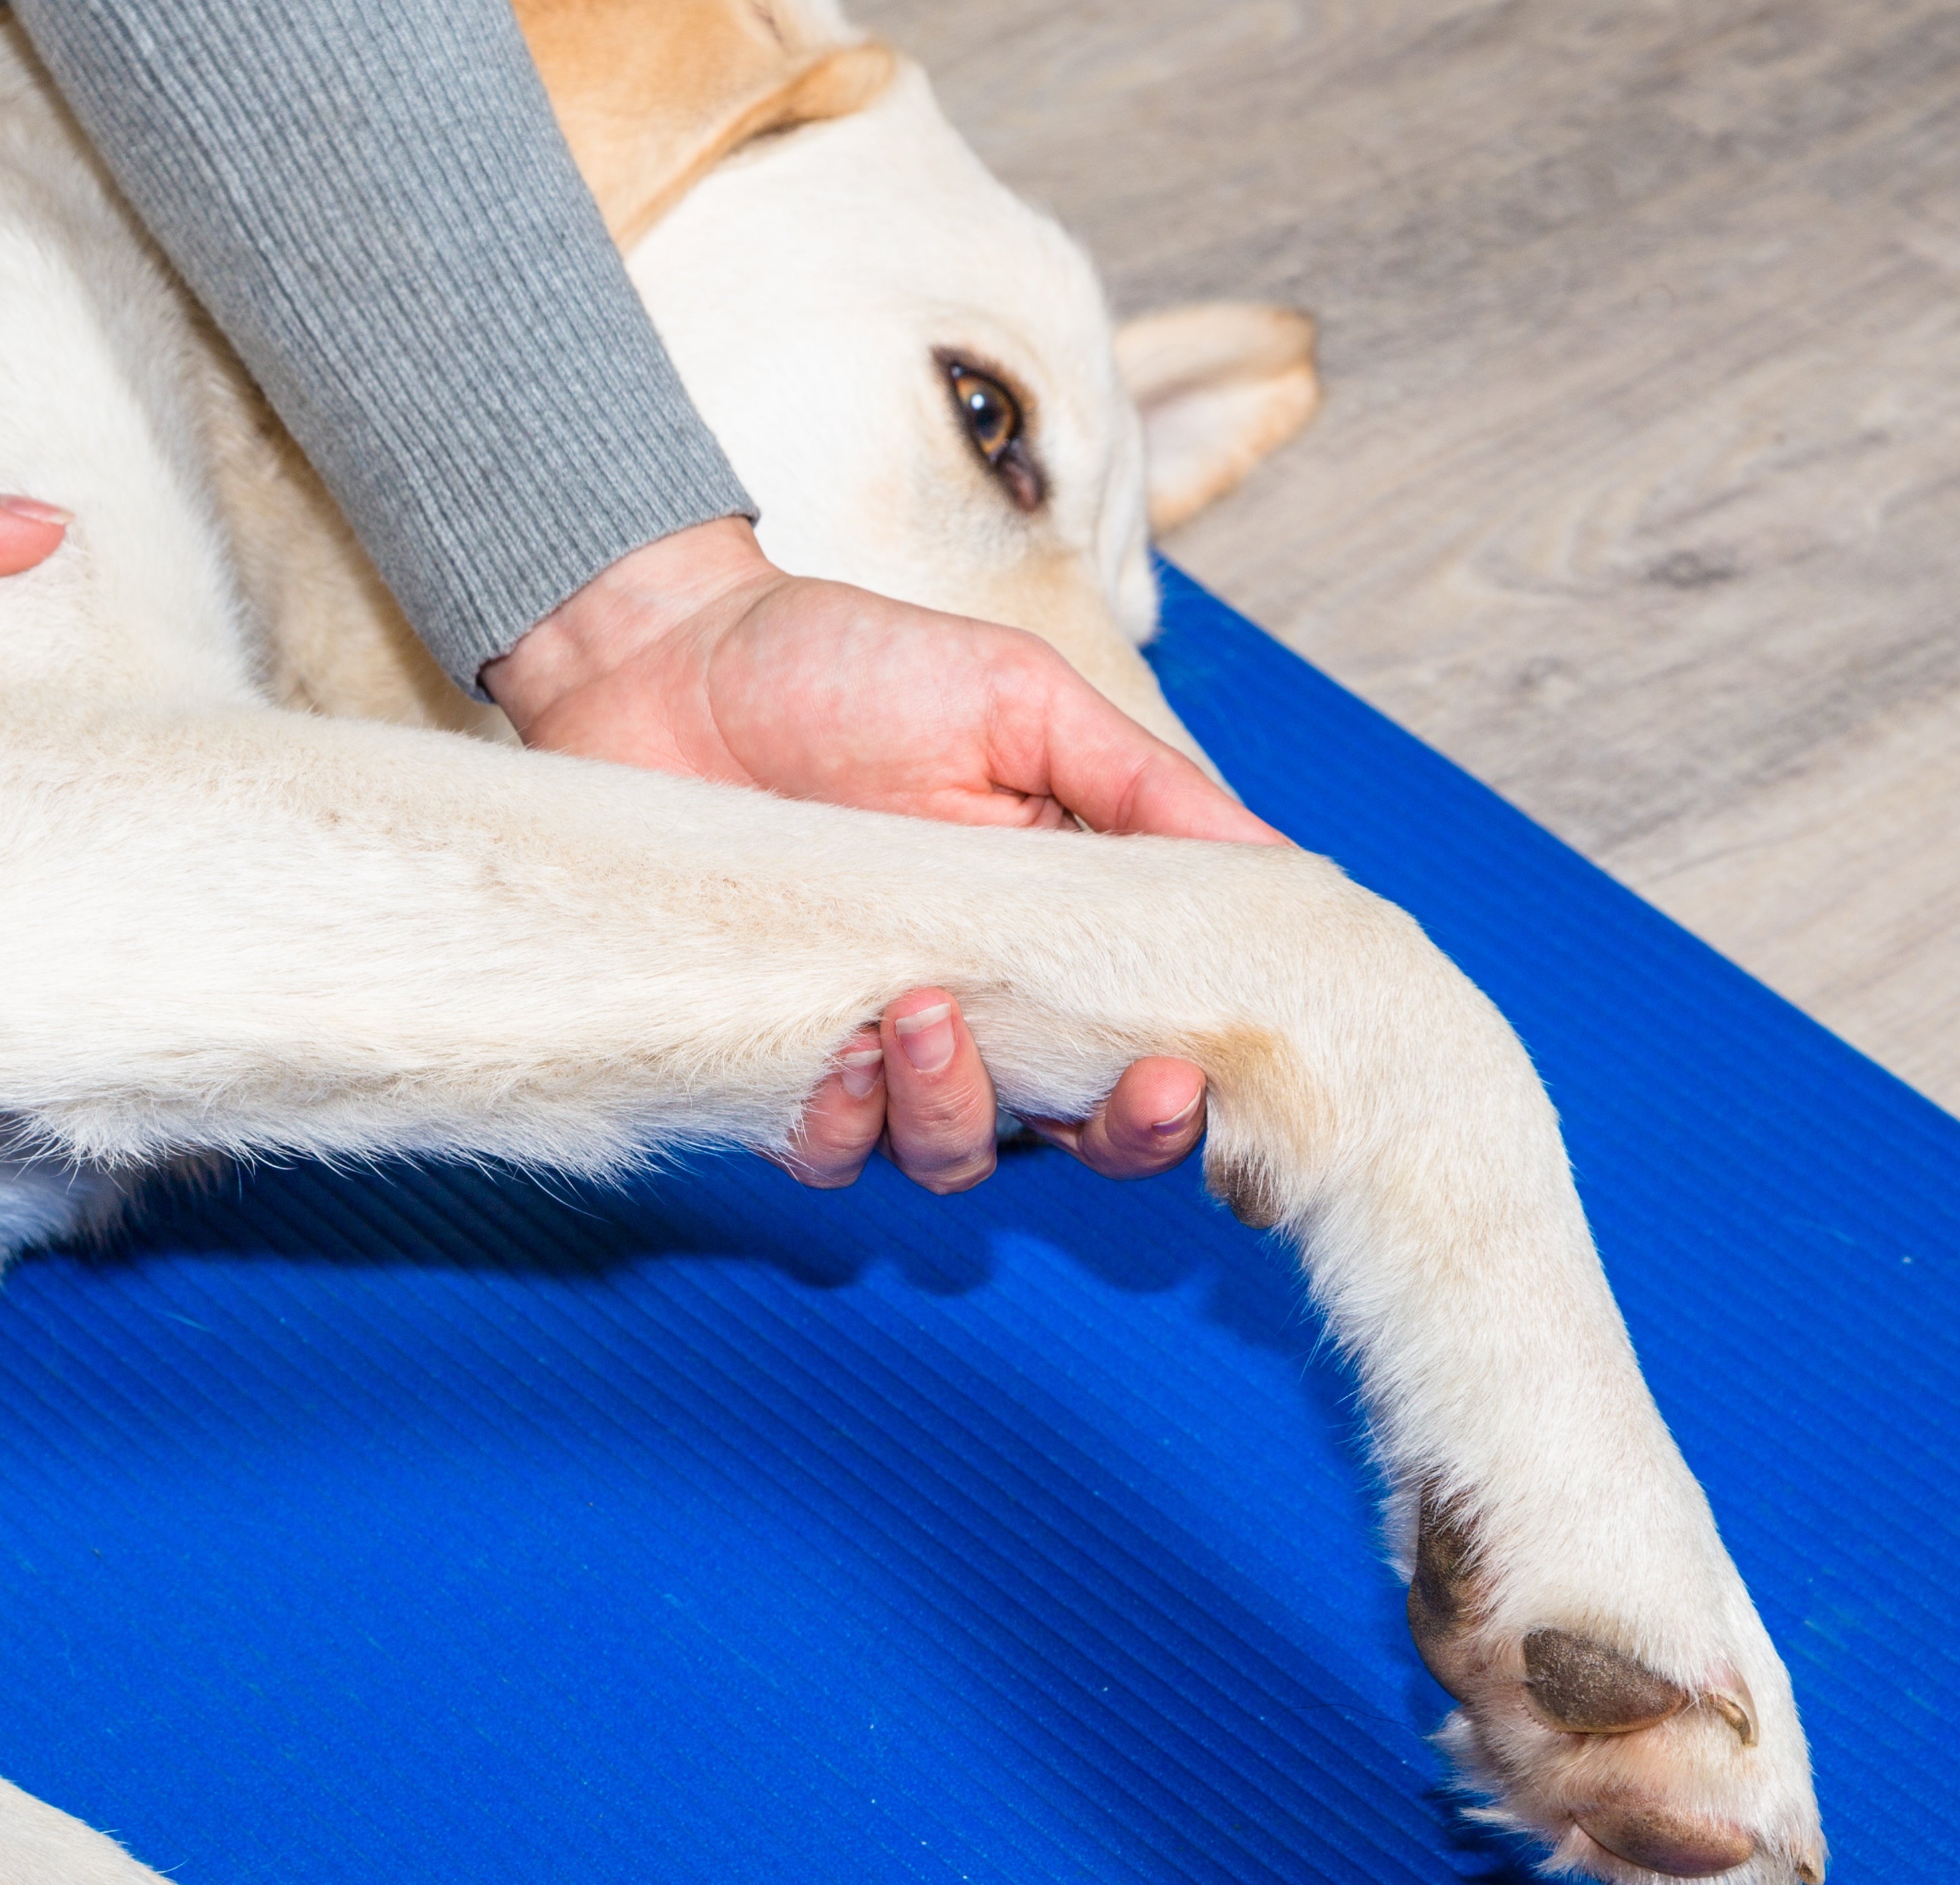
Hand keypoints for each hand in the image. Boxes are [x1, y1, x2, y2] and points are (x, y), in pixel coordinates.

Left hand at [483, 517, 1285, 1192]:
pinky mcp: (768, 1063)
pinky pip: (823, 1151)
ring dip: (958, 1110)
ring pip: (950, 1154)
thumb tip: (1289, 868)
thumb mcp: (1021, 702)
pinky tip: (844, 1052)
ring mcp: (874, 1043)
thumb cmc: (848, 667)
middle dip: (1118, 1134)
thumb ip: (1144, 791)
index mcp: (1060, 936)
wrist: (670, 655)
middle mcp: (981, 1008)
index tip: (1206, 1072)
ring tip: (925, 1010)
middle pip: (1077, 1135)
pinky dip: (844, 1126)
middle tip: (1136, 1085)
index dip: (1192, 1091)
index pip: (1151, 1048)